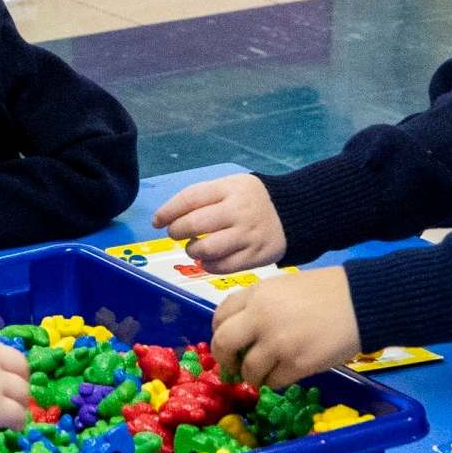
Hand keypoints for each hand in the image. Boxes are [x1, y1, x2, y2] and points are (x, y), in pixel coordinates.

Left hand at [152, 174, 285, 271]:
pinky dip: (208, 265)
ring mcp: (248, 235)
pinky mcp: (255, 256)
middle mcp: (238, 211)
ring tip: (194, 247)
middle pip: (195, 224)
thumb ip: (204, 198)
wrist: (294, 213)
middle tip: (175, 234)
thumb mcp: (231, 186)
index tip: (157, 221)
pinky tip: (207, 259)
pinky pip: (222, 266)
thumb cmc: (251, 200)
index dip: (168, 211)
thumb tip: (168, 217)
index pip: (190, 198)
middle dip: (176, 231)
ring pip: (207, 249)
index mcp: (230, 189)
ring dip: (192, 250)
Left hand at [210, 269, 360, 389]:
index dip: (219, 333)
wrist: (361, 301)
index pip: (221, 316)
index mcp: (256, 294)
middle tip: (233, 367)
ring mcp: (277, 342)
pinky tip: (284, 374)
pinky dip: (274, 382)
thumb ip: (260, 306)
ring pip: (248, 370)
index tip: (227, 343)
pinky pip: (273, 382)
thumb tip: (242, 333)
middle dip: (225, 359)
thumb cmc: (327, 291)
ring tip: (264, 374)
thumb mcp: (284, 288)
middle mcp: (260, 317)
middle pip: (224, 343)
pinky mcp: (296, 363)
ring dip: (252, 376)